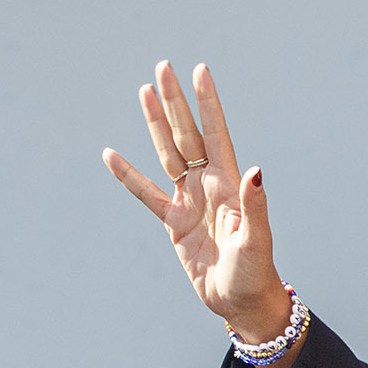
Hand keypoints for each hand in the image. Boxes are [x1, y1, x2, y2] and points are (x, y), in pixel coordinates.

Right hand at [103, 62, 290, 345]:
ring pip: (167, 153)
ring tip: (144, 92)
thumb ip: (254, 204)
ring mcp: (189, 200)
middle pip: (187, 134)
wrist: (240, 300)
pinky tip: (111, 154)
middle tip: (163, 67)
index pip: (216, 134)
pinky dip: (128, 175)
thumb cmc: (255, 271)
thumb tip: (255, 170)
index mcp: (229, 184)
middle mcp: (208, 185)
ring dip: (155, 124)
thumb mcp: (256, 238)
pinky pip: (145, 193)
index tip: (200, 71)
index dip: (208, 103)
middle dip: (176, 102)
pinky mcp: (173, 221)